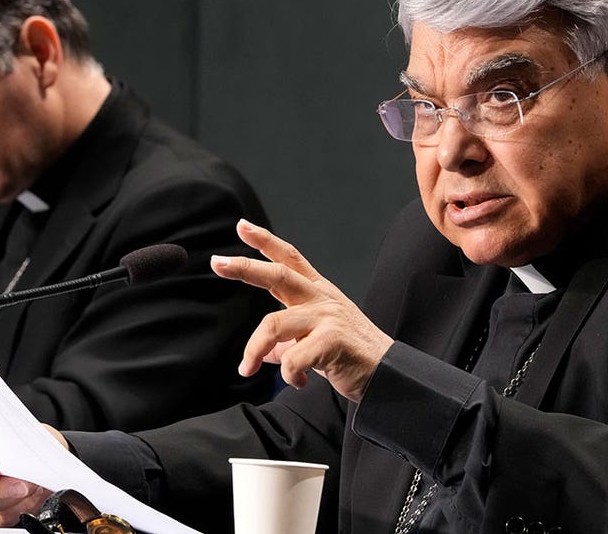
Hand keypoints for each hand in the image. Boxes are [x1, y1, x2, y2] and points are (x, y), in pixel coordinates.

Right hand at [0, 425, 56, 525]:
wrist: (38, 459)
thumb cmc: (30, 443)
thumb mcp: (30, 435)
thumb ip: (21, 444)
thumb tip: (23, 459)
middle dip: (0, 489)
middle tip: (24, 486)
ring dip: (10, 501)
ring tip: (31, 492)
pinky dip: (9, 515)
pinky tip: (24, 504)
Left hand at [211, 219, 393, 401]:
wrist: (390, 375)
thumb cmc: (351, 354)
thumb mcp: (317, 339)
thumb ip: (289, 341)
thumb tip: (267, 354)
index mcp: (318, 291)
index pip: (289, 258)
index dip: (265, 241)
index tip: (241, 226)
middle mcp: (321, 298)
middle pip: (278, 275)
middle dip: (245, 267)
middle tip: (217, 263)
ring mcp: (327, 318)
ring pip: (274, 324)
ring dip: (254, 349)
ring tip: (247, 368)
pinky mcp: (333, 342)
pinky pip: (293, 359)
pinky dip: (288, 375)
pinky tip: (298, 382)